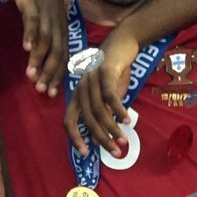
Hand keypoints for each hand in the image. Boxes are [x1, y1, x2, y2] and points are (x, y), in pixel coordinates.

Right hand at [15, 0, 68, 96]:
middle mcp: (57, 25)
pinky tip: (25, 47)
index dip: (57, 75)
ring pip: (45, 41)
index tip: (50, 93)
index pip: (62, 57)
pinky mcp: (33, 6)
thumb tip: (40, 59)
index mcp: (62, 30)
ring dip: (38, 59)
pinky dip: (31, 35)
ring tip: (31, 75)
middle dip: (49, 73)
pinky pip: (33, 22)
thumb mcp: (49, 19)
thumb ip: (46, 38)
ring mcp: (46, 15)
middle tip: (41, 89)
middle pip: (56, 52)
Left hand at [67, 30, 139, 157]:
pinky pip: (110, 96)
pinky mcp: (105, 72)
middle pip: (86, 119)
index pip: (69, 121)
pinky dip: (119, 110)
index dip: (75, 138)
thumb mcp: (106, 95)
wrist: (121, 43)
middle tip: (115, 152)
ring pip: (99, 109)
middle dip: (100, 138)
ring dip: (112, 128)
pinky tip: (127, 121)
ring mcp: (91, 79)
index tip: (86, 153)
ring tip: (123, 140)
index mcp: (77, 96)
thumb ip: (103, 113)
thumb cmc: (113, 72)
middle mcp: (80, 88)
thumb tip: (102, 138)